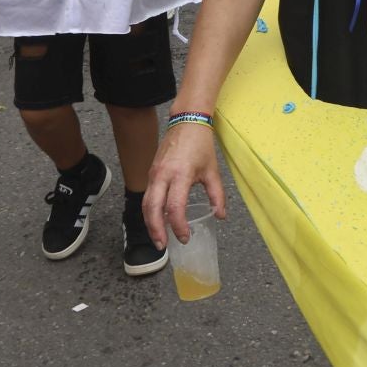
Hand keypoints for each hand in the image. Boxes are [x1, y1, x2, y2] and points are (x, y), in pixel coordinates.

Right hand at [144, 118, 225, 248]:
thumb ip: (217, 195)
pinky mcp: (151, 171)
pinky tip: (157, 220)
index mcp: (181, 174)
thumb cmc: (201, 145)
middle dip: (156, 230)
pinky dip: (150, 211)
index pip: (175, 207)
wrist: (187, 121)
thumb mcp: (212, 171)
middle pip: (152, 208)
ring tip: (159, 238)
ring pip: (146, 203)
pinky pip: (147, 195)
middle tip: (163, 245)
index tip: (185, 237)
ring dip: (150, 222)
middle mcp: (163, 175)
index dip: (179, 226)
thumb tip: (220, 215)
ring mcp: (154, 173)